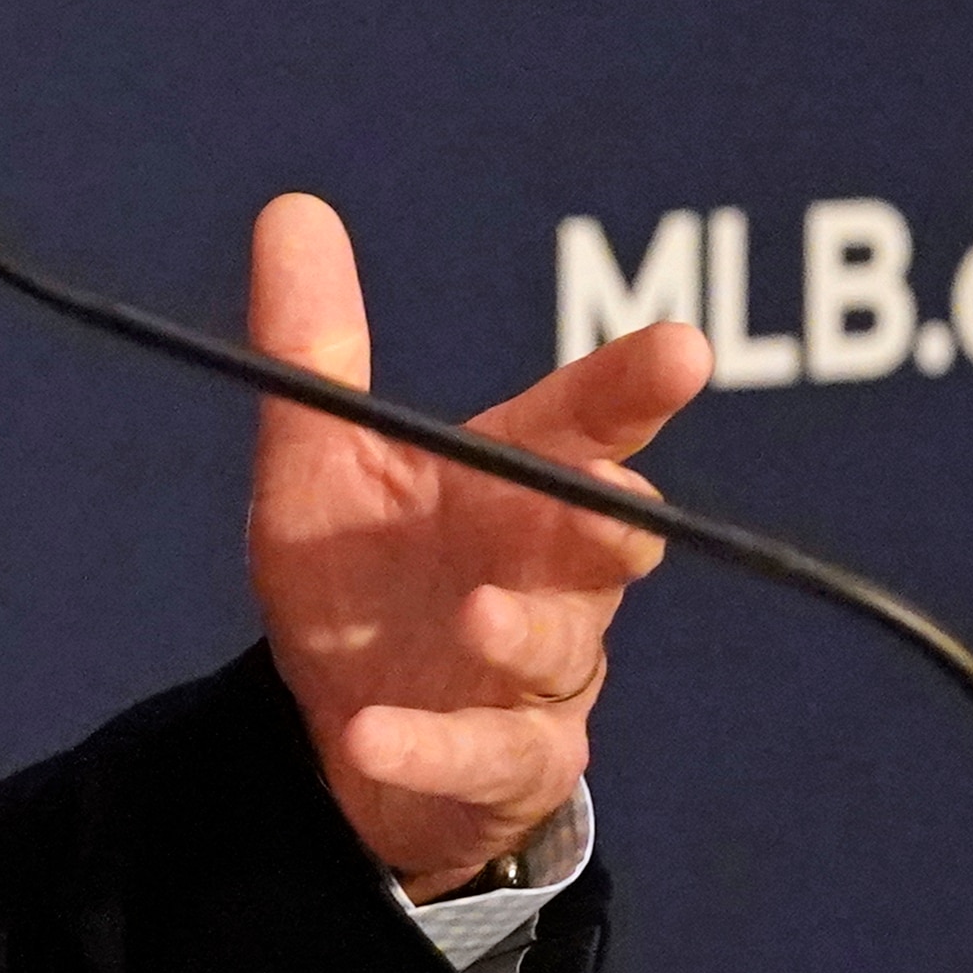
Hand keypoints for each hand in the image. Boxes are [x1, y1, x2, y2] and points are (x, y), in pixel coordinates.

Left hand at [243, 196, 711, 898]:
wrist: (340, 739)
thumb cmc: (358, 580)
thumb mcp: (317, 466)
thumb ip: (310, 354)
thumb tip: (292, 208)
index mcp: (510, 484)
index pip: (584, 423)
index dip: (633, 387)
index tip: (681, 351)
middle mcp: (549, 572)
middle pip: (609, 534)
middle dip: (608, 513)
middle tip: (599, 494)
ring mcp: (543, 672)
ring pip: (559, 647)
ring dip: (520, 629)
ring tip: (473, 614)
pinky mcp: (512, 763)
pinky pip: (482, 756)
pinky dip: (427, 748)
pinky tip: (369, 737)